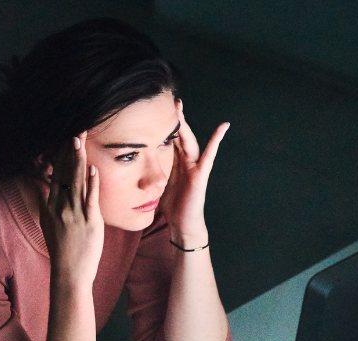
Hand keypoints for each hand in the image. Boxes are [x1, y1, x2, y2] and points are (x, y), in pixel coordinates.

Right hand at [42, 131, 103, 287]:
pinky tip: (92, 169)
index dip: (60, 156)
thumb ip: (53, 207)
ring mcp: (74, 215)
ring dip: (78, 159)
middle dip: (69, 151)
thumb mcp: (52, 226)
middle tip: (74, 130)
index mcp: (51, 208)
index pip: (56, 176)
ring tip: (79, 141)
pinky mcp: (89, 223)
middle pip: (64, 173)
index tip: (64, 139)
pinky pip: (90, 199)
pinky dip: (91, 183)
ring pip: (76, 181)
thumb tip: (54, 192)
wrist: (69, 274)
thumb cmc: (64, 252)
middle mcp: (60, 208)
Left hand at [159, 100, 228, 246]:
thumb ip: (151, 172)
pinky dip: (216, 140)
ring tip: (180, 106)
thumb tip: (134, 165)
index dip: (162, 125)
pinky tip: (223, 126)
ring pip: (189, 140)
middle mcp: (184, 161)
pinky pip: (209, 154)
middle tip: (167, 100)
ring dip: (184, 124)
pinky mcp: (201, 174)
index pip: (167, 139)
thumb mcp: (157, 184)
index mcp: (173, 163)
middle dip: (173, 118)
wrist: (183, 224)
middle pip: (178, 135)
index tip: (152, 110)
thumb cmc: (171, 206)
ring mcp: (194, 166)